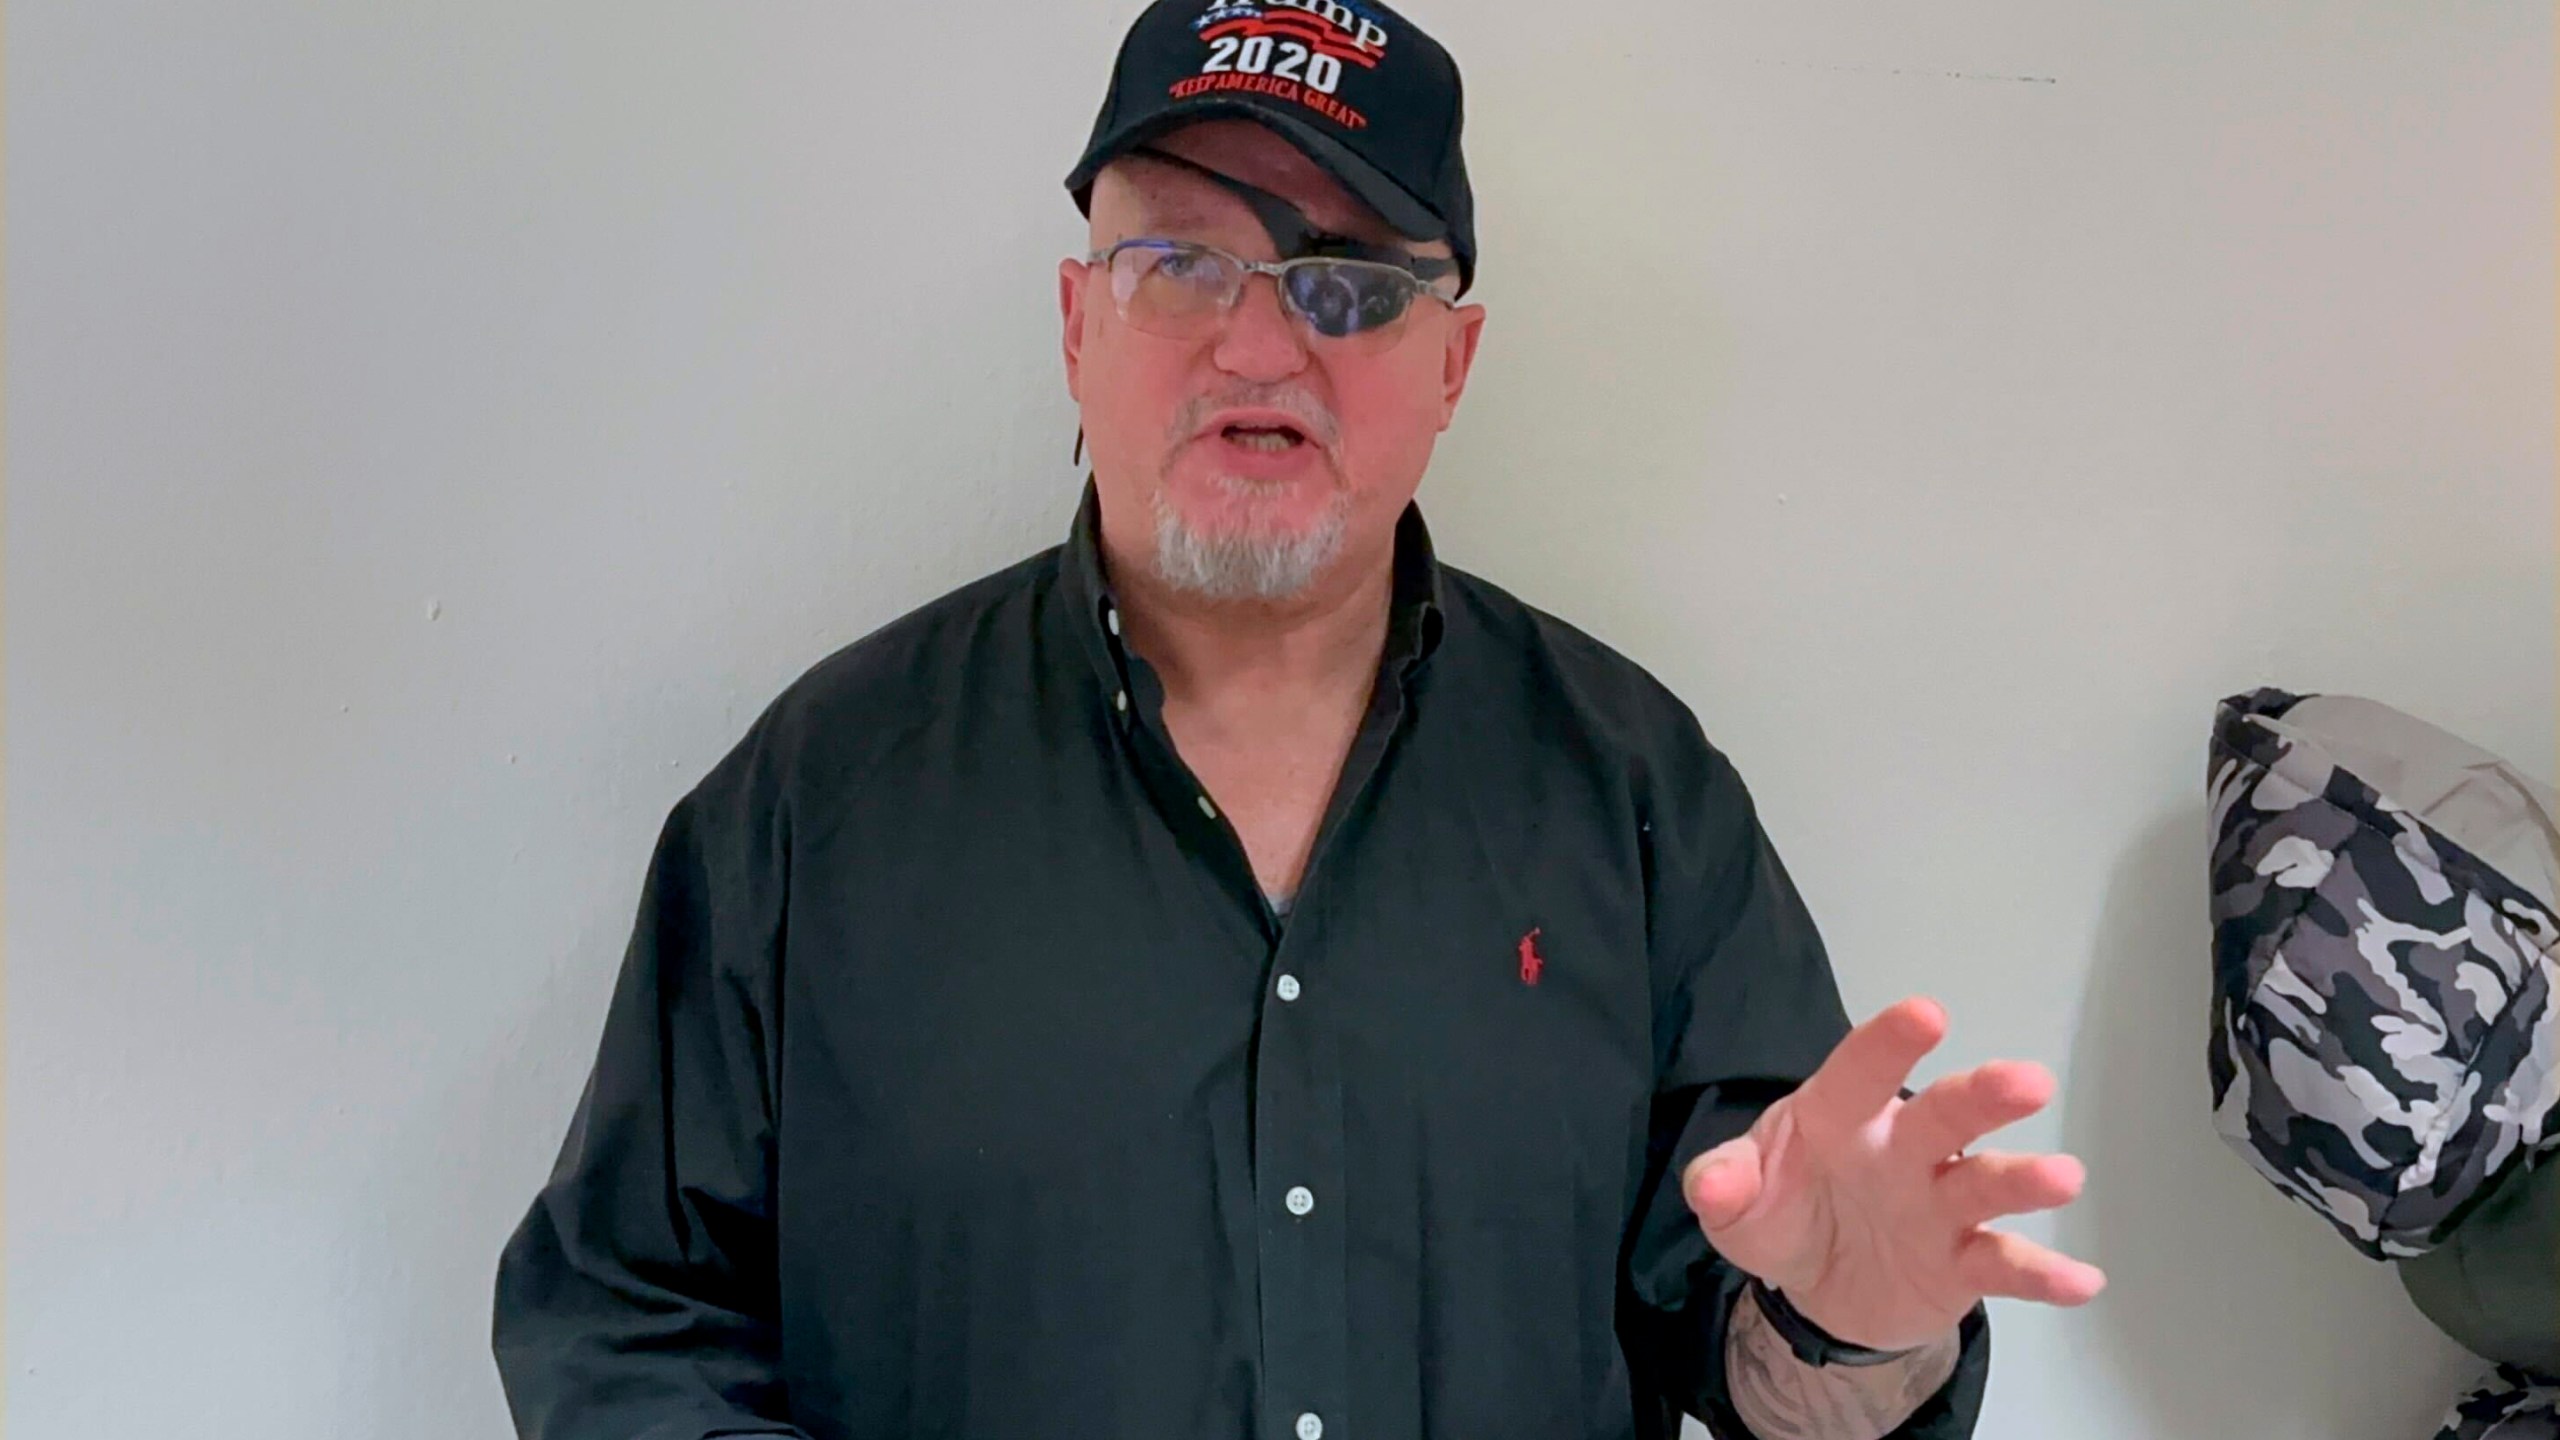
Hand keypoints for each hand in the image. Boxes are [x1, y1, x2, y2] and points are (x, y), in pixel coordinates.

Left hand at [1682, 997, 2104, 1352]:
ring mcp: (1939, 1205)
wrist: (1820, 1284)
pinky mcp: (1963, 1262)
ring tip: (2063, 1178)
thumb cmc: (1787, 1208)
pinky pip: (2006, 1265)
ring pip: (1986, 1183)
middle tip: (2027, 1082)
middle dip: (1983, 1097)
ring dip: (2022, 1181)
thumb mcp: (1739, 1202)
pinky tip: (2083, 1281)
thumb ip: (1724, 1185)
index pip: (1861, 1074)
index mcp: (1842, 1118)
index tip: (1925, 1014)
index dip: (1888, 1046)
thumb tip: (1712, 1185)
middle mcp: (1902, 1151)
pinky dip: (2044, 1274)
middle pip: (1946, 1117)